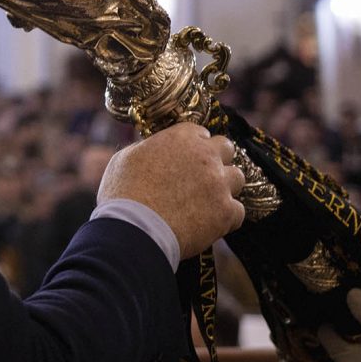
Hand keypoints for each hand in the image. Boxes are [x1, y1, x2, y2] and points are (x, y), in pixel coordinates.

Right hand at [96, 123, 244, 258]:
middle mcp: (205, 155)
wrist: (133, 229)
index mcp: (181, 137)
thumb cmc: (122, 193)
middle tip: (202, 176)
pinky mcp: (226, 212)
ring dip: (225, 187)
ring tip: (207, 201)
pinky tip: (209, 223)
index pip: (200, 132)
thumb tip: (153, 151)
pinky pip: (238, 212)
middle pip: (226, 148)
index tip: (186, 158)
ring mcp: (219, 183)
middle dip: (217, 160)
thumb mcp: (126, 158)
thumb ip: (148, 149)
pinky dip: (226, 218)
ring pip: (237, 178)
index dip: (193, 145)